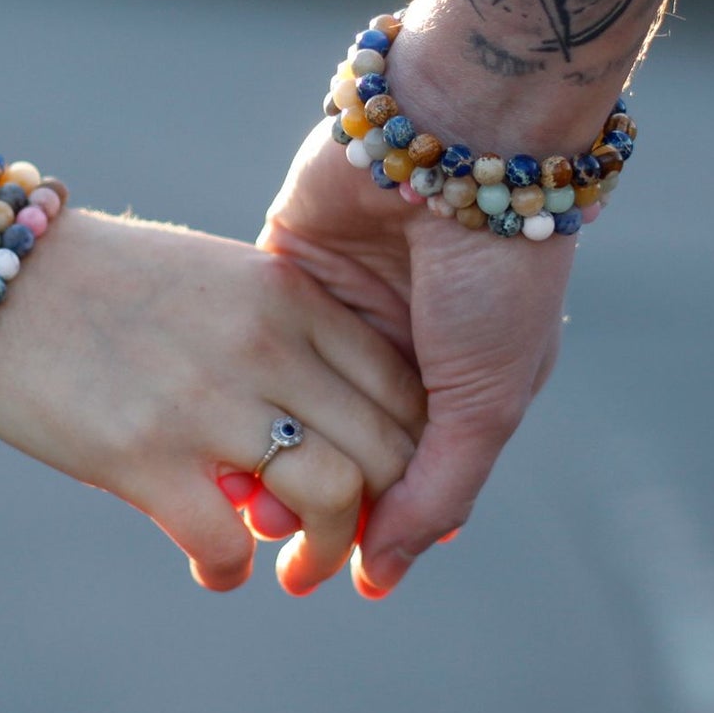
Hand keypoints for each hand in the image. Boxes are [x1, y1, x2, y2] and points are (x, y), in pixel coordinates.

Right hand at [0, 209, 425, 593]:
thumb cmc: (105, 280)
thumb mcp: (216, 277)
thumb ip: (283, 333)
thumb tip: (332, 422)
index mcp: (286, 293)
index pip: (400, 384)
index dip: (413, 448)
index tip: (395, 483)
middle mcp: (263, 343)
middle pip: (387, 448)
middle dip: (388, 509)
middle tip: (358, 538)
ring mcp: (206, 401)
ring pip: (334, 500)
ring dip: (329, 552)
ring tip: (300, 568)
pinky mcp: (142, 458)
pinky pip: (230, 545)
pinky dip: (231, 569)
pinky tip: (213, 562)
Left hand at [259, 118, 573, 597]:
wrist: (459, 137)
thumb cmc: (495, 274)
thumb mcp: (487, 398)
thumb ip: (434, 491)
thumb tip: (379, 575)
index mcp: (457, 379)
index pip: (402, 474)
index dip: (362, 523)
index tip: (321, 572)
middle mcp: (397, 346)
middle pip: (335, 443)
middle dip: (303, 492)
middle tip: (271, 536)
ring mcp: (340, 304)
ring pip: (286, 398)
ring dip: (264, 445)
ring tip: (238, 495)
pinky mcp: (287, 263)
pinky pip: (251, 338)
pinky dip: (237, 382)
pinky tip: (217, 424)